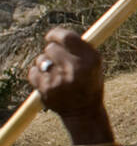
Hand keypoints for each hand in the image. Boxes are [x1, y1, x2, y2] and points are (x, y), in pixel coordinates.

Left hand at [28, 29, 113, 143]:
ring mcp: (60, 79)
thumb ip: (79, 49)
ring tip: (54, 73)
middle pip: (51, 48)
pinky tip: (47, 81)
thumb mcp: (94, 65)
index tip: (51, 36)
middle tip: (56, 60)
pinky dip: (37, 75)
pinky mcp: (46, 88)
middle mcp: (75, 68)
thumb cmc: (89, 84)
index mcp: (90, 59)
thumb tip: (59, 34)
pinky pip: (33, 72)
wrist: (84, 111)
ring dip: (44, 64)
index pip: (67, 37)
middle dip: (51, 52)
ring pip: (40, 59)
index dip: (55, 34)